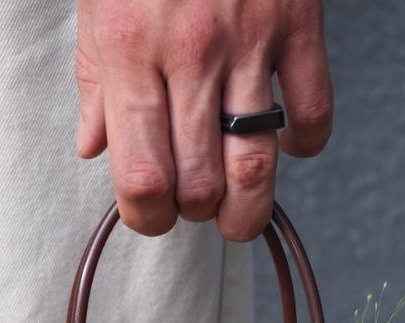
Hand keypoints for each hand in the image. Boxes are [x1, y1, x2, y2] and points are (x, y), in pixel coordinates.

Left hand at [75, 0, 332, 239]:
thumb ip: (95, 80)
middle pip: (200, 183)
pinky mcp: (298, 23)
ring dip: (248, 209)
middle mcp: (188, 54)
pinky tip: (287, 147)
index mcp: (128, 52)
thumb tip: (93, 150)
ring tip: (239, 215)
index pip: (141, 177)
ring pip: (255, 164)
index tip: (150, 218)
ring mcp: (249, 40)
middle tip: (193, 208)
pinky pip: (311, 112)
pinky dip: (303, 145)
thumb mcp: (98, 2)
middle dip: (194, 215)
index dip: (147, 219)